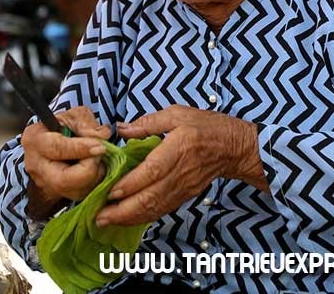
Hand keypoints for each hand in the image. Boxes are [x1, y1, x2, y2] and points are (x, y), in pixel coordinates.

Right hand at [22, 106, 110, 203]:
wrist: (56, 142)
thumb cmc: (64, 126)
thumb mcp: (74, 116)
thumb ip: (87, 123)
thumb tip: (103, 135)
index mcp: (35, 140)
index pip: (57, 148)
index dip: (81, 149)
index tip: (101, 146)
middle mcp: (36, 167)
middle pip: (62, 180)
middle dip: (89, 169)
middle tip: (101, 154)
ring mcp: (46, 185)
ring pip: (76, 191)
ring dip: (95, 174)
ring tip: (97, 158)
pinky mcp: (61, 195)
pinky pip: (84, 194)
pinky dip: (96, 181)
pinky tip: (96, 167)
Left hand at [95, 105, 266, 227]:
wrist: (234, 147)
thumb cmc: (206, 126)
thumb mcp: (178, 113)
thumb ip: (148, 122)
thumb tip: (121, 129)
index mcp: (179, 147)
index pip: (153, 170)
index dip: (132, 183)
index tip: (112, 191)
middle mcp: (181, 172)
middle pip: (151, 196)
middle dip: (123, 210)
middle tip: (99, 216)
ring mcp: (184, 187)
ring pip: (155, 208)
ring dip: (130, 218)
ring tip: (106, 221)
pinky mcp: (185, 196)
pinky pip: (162, 209)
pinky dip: (143, 217)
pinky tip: (127, 219)